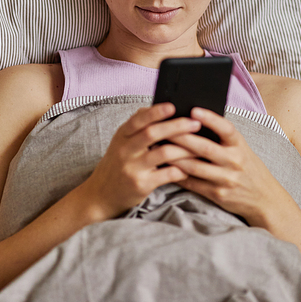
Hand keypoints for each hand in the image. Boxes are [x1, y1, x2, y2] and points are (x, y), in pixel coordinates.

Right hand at [79, 103, 201, 218]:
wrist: (100, 195)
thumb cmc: (117, 164)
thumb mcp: (120, 142)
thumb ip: (137, 126)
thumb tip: (158, 107)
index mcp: (122, 136)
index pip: (139, 119)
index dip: (156, 112)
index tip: (173, 106)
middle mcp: (125, 150)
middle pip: (153, 133)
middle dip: (177, 126)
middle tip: (195, 123)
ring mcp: (133, 168)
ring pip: (164, 153)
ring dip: (185, 149)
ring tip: (200, 147)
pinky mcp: (141, 185)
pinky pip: (167, 174)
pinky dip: (181, 170)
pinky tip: (188, 169)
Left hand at [169, 108, 287, 225]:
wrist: (263, 198)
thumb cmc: (247, 166)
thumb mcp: (241, 148)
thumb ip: (222, 137)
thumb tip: (193, 120)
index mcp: (240, 145)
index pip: (226, 129)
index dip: (210, 119)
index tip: (194, 110)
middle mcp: (234, 161)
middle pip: (205, 148)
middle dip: (182, 138)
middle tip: (164, 128)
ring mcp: (226, 179)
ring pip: (195, 167)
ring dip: (175, 157)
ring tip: (159, 147)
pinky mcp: (217, 194)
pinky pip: (193, 183)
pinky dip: (178, 174)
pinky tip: (165, 167)